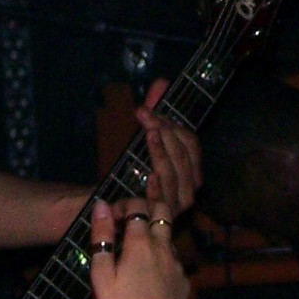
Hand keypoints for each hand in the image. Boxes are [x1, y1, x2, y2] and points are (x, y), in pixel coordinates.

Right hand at [88, 199, 190, 298]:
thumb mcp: (102, 274)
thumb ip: (102, 237)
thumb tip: (100, 206)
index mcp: (141, 242)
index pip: (138, 206)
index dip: (124, 203)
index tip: (111, 215)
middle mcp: (163, 246)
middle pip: (163, 210)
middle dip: (151, 200)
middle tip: (136, 205)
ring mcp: (177, 263)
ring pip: (169, 235)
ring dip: (156, 231)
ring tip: (139, 244)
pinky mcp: (184, 280)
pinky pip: (173, 259)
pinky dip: (162, 256)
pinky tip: (152, 272)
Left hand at [134, 79, 202, 217]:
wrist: (108, 206)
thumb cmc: (128, 172)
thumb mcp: (142, 139)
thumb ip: (154, 112)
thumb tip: (162, 82)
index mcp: (190, 169)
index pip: (190, 143)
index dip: (171, 123)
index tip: (149, 109)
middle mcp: (189, 187)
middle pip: (184, 154)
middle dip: (165, 131)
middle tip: (144, 115)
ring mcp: (177, 204)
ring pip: (175, 172)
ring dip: (161, 150)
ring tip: (148, 132)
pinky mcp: (160, 216)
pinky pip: (162, 198)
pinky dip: (157, 185)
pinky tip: (149, 174)